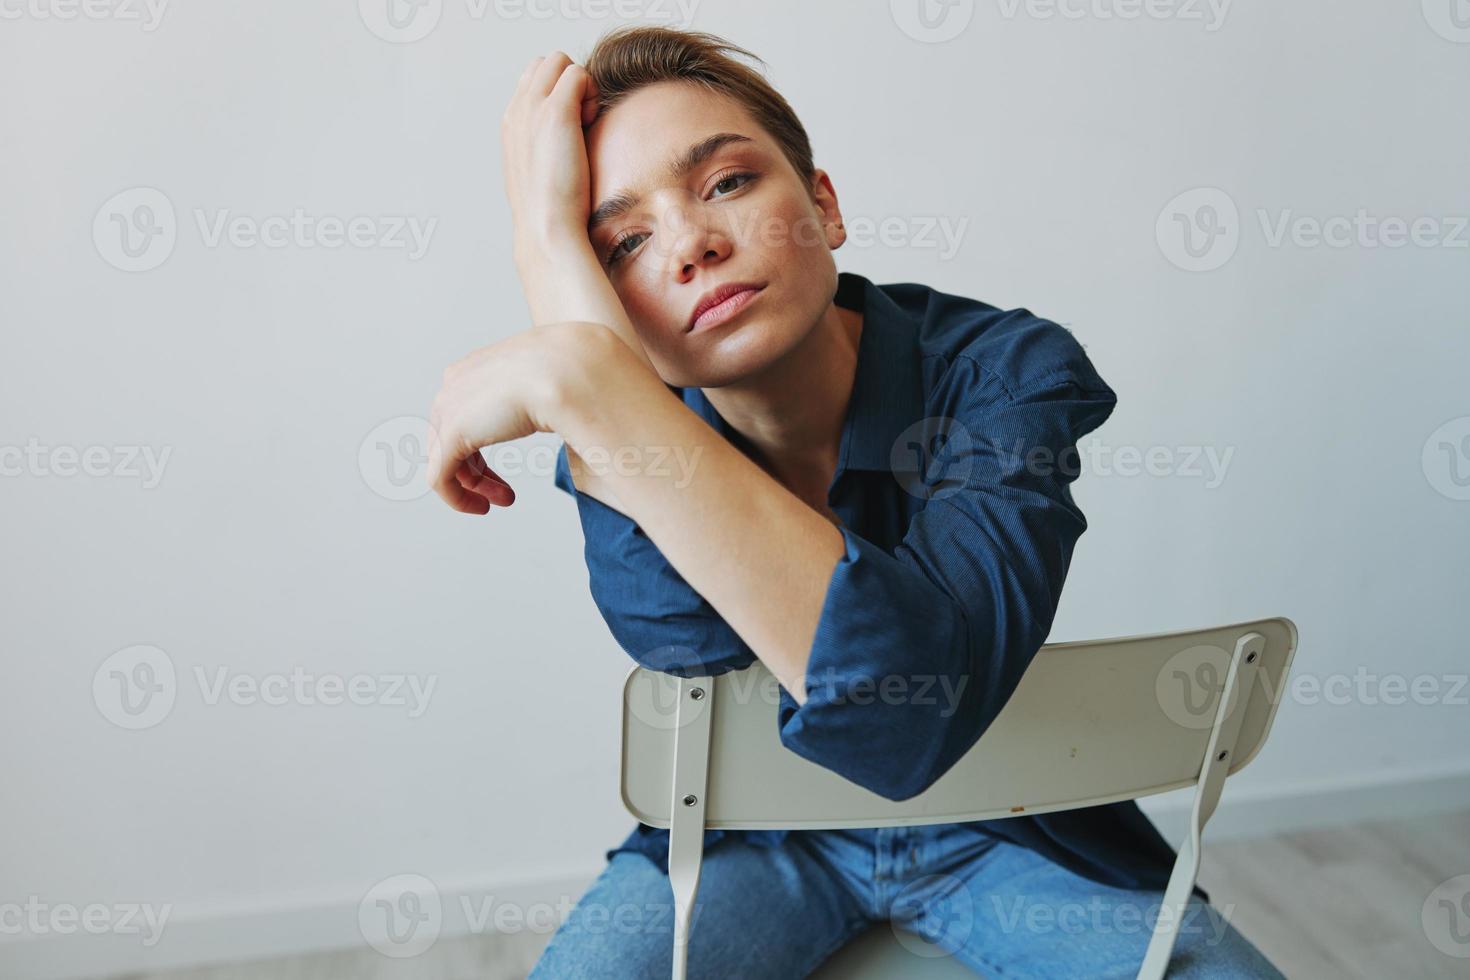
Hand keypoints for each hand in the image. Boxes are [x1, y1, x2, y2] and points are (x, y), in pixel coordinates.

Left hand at [425, 323, 581, 515]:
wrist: (562, 369)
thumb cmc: (566, 373)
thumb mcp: (545, 385)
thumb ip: (536, 397)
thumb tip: (558, 412)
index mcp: (474, 369)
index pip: (465, 415)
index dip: (483, 446)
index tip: (508, 466)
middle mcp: (454, 386)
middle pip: (451, 439)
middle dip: (478, 471)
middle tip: (506, 494)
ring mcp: (448, 409)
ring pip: (444, 460)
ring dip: (473, 486)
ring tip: (501, 502)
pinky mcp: (450, 436)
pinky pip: (440, 478)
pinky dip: (458, 499)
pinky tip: (481, 508)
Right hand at [501, 51, 600, 250]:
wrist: (547, 229)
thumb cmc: (551, 212)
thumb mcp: (540, 175)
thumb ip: (545, 151)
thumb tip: (566, 146)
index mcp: (511, 125)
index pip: (532, 80)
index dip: (557, 92)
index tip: (572, 126)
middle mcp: (517, 112)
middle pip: (544, 64)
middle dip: (568, 82)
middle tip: (582, 120)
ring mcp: (533, 109)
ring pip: (560, 61)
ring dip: (580, 83)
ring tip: (586, 121)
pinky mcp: (555, 113)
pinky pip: (578, 72)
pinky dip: (591, 91)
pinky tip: (592, 122)